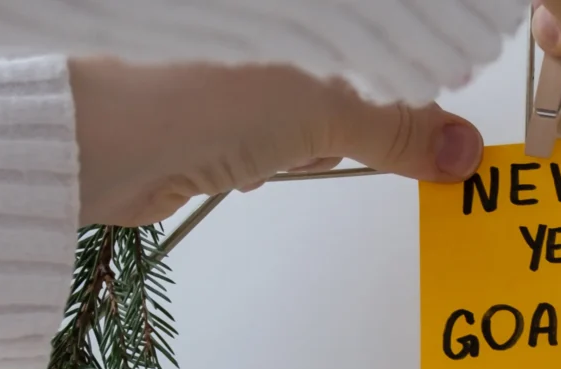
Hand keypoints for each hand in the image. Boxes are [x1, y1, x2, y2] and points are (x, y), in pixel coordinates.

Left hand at [72, 59, 484, 226]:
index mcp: (309, 14)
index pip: (388, 41)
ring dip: (307, 144)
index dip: (417, 80)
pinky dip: (270, 159)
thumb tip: (459, 149)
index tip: (444, 127)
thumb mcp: (321, 107)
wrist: (100, 141)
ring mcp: (243, 68)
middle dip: (355, 118)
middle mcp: (279, 30)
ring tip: (272, 146)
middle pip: (358, 76)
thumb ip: (396, 128)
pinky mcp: (218, 112)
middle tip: (348, 137)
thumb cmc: (191, 92)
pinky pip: (274, 138)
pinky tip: (241, 162)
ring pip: (316, 112)